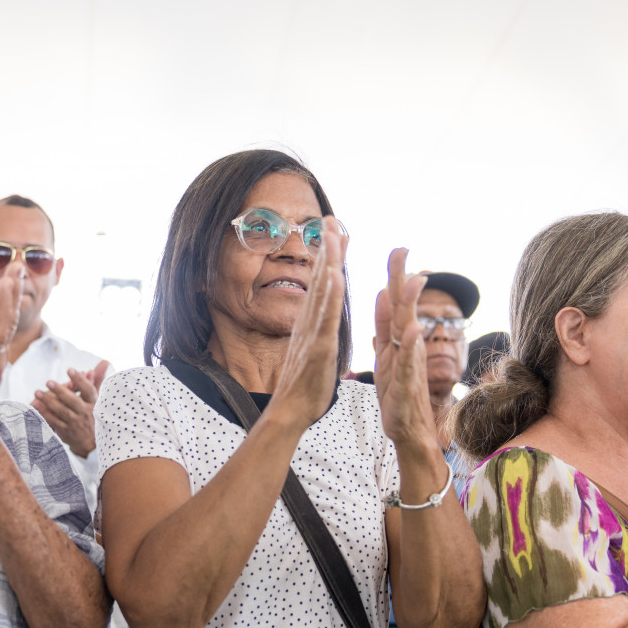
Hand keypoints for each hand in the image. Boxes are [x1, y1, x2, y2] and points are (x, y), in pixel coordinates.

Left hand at [32, 359, 109, 457]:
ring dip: (49, 402)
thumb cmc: (92, 414)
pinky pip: (55, 422)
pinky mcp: (67, 432)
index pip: (88, 390)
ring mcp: (76, 424)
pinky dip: (45, 414)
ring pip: (62, 411)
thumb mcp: (96, 398)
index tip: (70, 370)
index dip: (80, 380)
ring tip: (37, 392)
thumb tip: (104, 361)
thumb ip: (96, 380)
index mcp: (94, 403)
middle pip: (72, 401)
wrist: (90, 443)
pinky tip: (37, 406)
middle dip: (60, 391)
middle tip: (48, 381)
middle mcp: (86, 413)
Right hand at [270, 217, 347, 426]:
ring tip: (333, 235)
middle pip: (320, 277)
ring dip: (328, 261)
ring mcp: (313, 333)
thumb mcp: (315, 348)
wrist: (291, 410)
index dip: (328, 253)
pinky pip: (326, 319)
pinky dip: (331, 297)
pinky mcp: (320, 348)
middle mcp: (310, 321)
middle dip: (327, 246)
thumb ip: (318, 327)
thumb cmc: (305, 384)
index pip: (323, 281)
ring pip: (322, 292)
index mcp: (312, 321)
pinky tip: (336, 276)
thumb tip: (322, 313)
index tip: (334, 227)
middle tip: (330, 217)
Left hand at [373, 248, 438, 449]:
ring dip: (411, 306)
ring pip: (409, 331)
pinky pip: (411, 366)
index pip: (394, 303)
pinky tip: (414, 333)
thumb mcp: (386, 354)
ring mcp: (409, 366)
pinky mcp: (408, 387)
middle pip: (404, 308)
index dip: (394, 277)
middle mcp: (406, 348)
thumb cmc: (397, 393)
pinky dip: (412, 349)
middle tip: (403, 250)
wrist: (409, 431)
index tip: (397, 249)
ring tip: (413, 281)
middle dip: (402, 279)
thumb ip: (385, 326)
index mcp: (396, 340)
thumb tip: (382, 294)